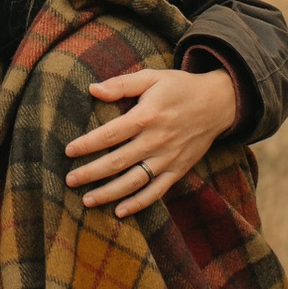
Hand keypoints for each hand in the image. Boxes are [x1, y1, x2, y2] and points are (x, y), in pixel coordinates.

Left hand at [64, 62, 238, 213]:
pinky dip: (139, 204)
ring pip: (134, 181)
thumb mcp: (152, 77)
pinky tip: (120, 211)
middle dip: (91, 173)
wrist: (219, 103)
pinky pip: (157, 191)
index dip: (87, 144)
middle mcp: (156, 141)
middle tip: (69, 180)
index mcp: (147, 116)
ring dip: (109, 193)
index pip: (110, 134)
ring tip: (87, 200)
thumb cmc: (179, 87)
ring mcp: (168, 158)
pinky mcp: (178, 170)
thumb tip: (92, 89)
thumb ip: (121, 84)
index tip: (68, 151)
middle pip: (117, 162)